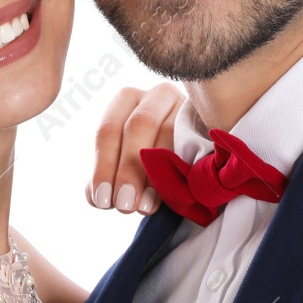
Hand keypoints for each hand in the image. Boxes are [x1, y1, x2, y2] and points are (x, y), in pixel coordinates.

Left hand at [88, 82, 184, 214]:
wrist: (193, 157)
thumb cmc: (151, 161)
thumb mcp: (125, 162)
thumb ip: (108, 176)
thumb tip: (96, 195)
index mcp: (125, 101)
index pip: (108, 130)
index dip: (103, 166)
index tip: (102, 200)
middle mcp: (154, 96)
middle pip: (138, 126)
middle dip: (129, 169)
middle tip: (124, 205)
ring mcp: (183, 103)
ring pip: (168, 132)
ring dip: (155, 173)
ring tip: (144, 207)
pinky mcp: (206, 118)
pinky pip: (194, 141)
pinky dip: (182, 168)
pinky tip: (174, 192)